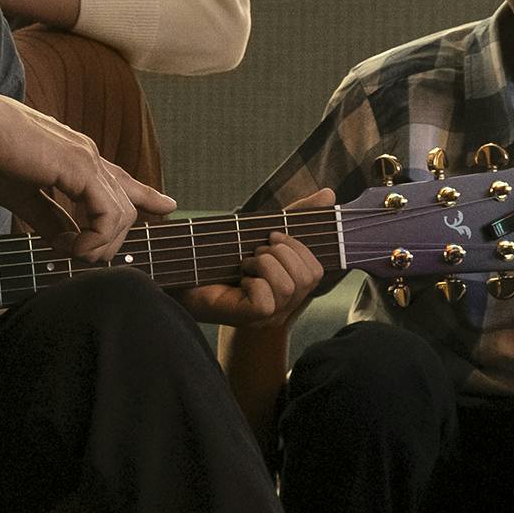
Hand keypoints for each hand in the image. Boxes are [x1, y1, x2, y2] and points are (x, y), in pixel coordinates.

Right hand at [0, 89, 172, 260]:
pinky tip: (72, 249)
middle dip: (112, 242)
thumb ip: (46, 217)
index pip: (120, 181)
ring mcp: (87, 158)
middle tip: (82, 260)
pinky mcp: (79, 167)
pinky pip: (108, 214)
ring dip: (102, 245)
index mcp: (74, 156)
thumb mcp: (19, 194)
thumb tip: (66, 241)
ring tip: (74, 256)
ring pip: (123, 213)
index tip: (167, 208)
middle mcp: (88, 154)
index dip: (146, 197)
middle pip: (126, 206)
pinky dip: (96, 239)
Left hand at [179, 195, 332, 326]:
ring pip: (289, 287)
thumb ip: (296, 215)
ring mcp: (269, 317)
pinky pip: (267, 301)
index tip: (271, 237)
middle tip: (255, 251)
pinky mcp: (249, 319)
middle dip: (280, 252)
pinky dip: (253, 282)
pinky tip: (239, 280)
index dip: (298, 247)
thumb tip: (330, 193)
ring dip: (263, 263)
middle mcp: (285, 306)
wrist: (183, 270)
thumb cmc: (222, 254)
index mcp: (292, 287)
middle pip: (308, 277)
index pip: (317, 270)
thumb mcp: (263, 230)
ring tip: (245, 263)